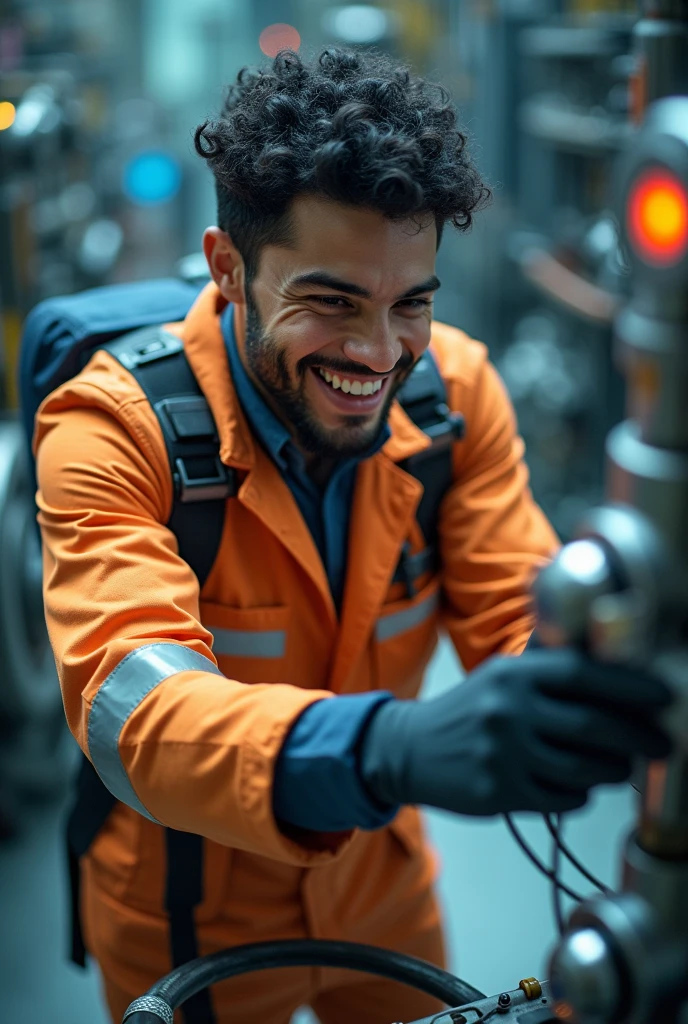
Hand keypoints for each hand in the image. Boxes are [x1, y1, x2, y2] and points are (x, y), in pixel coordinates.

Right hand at [359, 647, 672, 815]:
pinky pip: (562, 799)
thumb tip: (616, 678)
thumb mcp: (501, 678)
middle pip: (594, 725)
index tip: (663, 696)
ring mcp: (503, 753)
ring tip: (619, 767)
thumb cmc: (469, 712)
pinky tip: (574, 786)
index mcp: (514, 674)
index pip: (584, 674)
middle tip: (662, 743)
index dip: (630, 685)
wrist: (409, 749)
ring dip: (613, 770)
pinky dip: (579, 795)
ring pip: (584, 769)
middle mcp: (509, 710)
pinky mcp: (498, 792)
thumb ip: (549, 674)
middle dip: (639, 736)